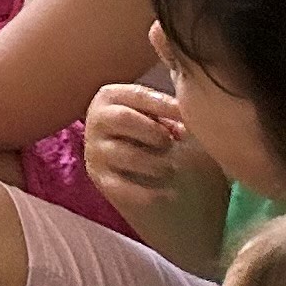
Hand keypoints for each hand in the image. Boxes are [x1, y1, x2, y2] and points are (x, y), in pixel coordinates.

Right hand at [82, 81, 198, 225]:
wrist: (161, 191)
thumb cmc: (165, 144)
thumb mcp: (168, 121)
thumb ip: (174, 111)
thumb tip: (188, 108)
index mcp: (112, 99)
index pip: (135, 94)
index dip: (164, 105)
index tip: (187, 117)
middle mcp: (97, 122)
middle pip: (122, 118)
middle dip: (155, 133)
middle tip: (171, 144)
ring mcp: (96, 153)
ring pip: (127, 154)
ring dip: (158, 163)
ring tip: (170, 168)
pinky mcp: (103, 182)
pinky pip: (126, 187)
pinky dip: (153, 192)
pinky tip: (166, 192)